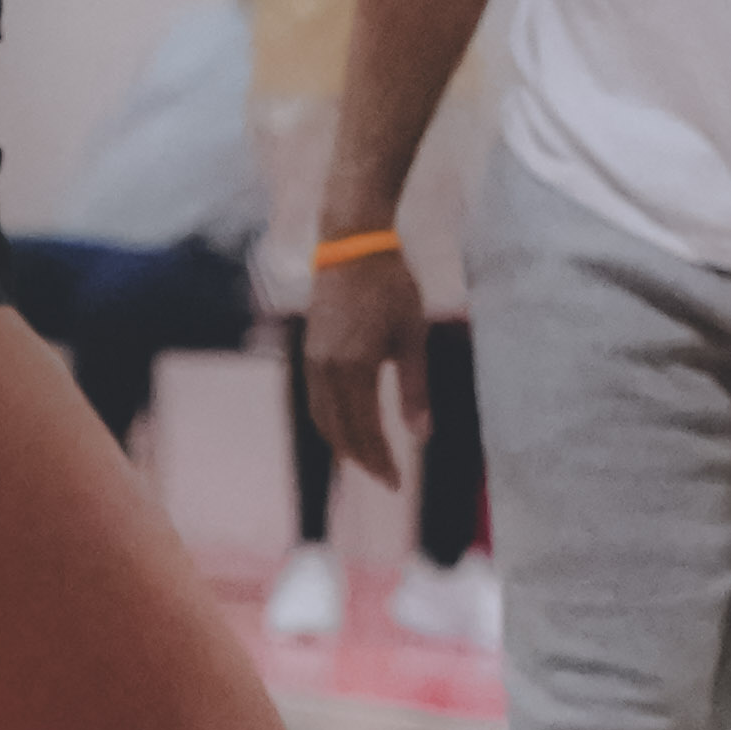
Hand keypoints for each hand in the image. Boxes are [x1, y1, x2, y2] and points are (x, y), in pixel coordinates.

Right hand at [303, 245, 427, 493]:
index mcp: (354, 369)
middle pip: (340, 432)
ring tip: (367, 460)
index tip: (397, 484)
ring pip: (322, 418)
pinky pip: (315, 399)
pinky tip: (346, 426)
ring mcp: (312, 360)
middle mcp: (326, 369)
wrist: (353, 244)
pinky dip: (329, 421)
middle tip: (386, 479)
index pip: (366, 431)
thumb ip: (414, 389)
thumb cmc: (391, 287)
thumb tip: (421, 436)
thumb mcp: (412, 338)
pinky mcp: (309, 350)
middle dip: (363, 460)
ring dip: (343, 444)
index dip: (381, 461)